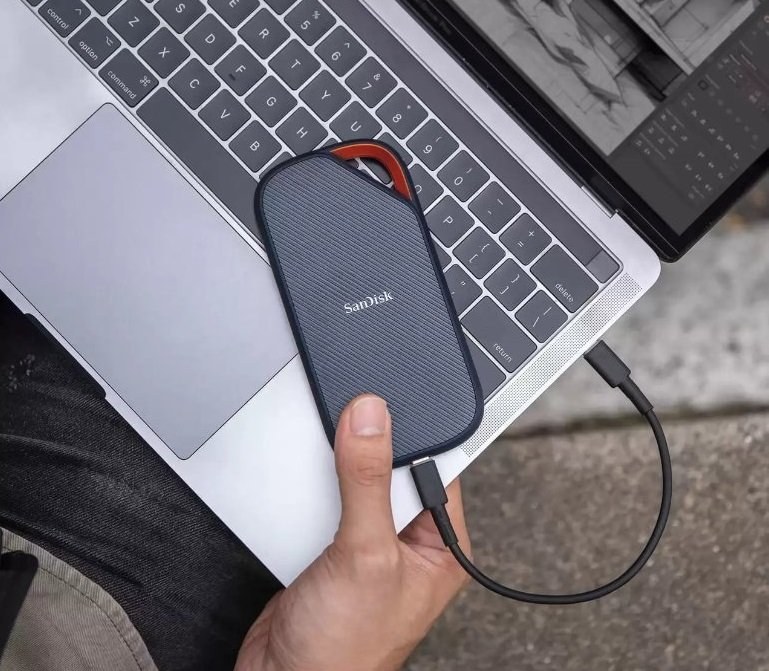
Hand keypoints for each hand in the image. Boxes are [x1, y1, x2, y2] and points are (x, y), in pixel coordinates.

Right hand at [235, 395, 470, 670]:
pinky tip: (306, 480)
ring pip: (356, 479)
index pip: (439, 466)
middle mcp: (408, 541)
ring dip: (336, 467)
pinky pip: (327, 497)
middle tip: (349, 421)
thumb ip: (367, 482)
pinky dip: (314, 484)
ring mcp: (368, 542)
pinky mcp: (331, 544)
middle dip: (370, 446)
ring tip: (325, 452)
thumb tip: (372, 420)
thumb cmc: (344, 650)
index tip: (388, 402)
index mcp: (439, 545)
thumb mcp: (365, 554)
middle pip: (394, 467)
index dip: (416, 432)